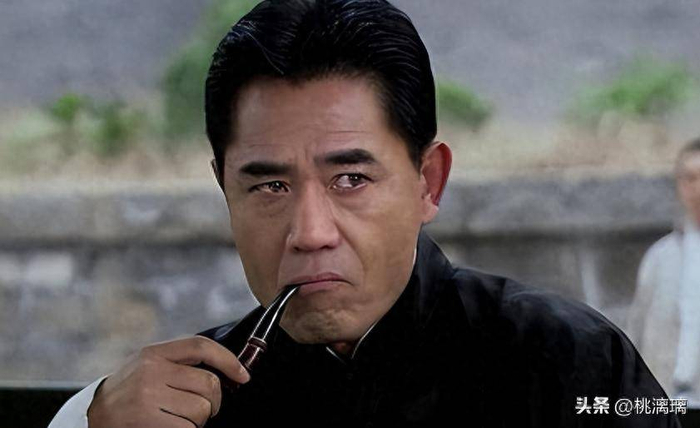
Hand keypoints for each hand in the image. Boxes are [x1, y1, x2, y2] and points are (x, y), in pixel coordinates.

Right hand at [87, 336, 249, 427]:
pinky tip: (171, 427)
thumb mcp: (148, 367)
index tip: (243, 375)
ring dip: (199, 420)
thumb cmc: (128, 394)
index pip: (201, 346)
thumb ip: (179, 363)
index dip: (229, 360)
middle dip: (213, 402)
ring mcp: (148, 395)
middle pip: (209, 384)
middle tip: (204, 410)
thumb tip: (227, 370)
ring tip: (180, 419)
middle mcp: (151, 370)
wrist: (91, 418)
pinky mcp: (147, 419)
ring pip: (202, 410)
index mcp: (154, 353)